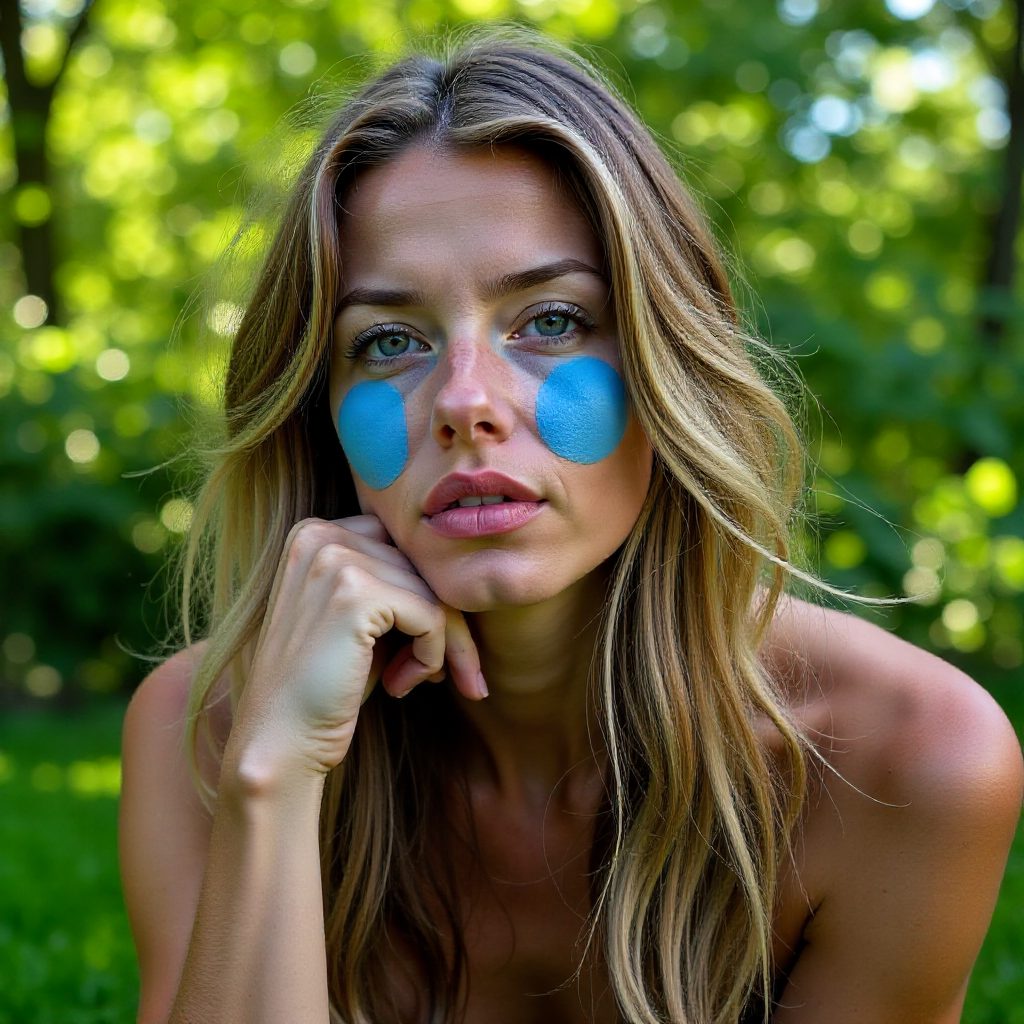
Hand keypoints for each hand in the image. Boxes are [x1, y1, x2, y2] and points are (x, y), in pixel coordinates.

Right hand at [227, 515, 486, 779]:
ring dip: (441, 644)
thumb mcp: (360, 621)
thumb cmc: (324, 686)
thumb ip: (396, 586)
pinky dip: (432, 654)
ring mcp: (336, 561)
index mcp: (316, 533)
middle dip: (448, 620)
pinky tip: (403, 684)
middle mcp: (321, 535)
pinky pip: (431, 614)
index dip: (427, 595)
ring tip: (416, 680)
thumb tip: (461, 579)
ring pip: (433, 591)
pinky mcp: (356, 594)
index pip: (403, 546)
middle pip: (421, 565)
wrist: (279, 742)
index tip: (436, 644)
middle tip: (452, 671)